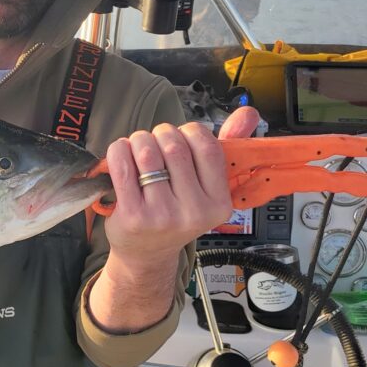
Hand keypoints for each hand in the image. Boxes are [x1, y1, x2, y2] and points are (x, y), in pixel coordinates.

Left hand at [103, 107, 259, 269]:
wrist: (146, 254)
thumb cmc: (175, 213)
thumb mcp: (206, 188)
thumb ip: (226, 147)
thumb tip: (249, 112)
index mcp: (218, 203)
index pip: (207, 147)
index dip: (188, 132)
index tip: (180, 139)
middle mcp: (194, 211)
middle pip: (174, 146)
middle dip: (159, 134)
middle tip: (153, 144)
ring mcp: (162, 215)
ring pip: (147, 152)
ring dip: (137, 141)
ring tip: (136, 150)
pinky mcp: (132, 216)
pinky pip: (122, 167)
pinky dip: (118, 152)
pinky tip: (120, 156)